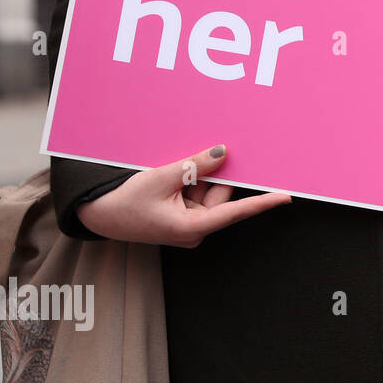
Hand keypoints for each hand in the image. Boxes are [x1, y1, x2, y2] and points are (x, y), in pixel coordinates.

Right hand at [75, 144, 291, 246]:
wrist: (96, 214)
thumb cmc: (124, 202)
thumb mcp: (161, 178)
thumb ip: (195, 166)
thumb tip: (224, 153)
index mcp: (193, 228)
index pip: (236, 211)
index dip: (263, 202)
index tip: (286, 197)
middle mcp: (196, 229)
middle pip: (220, 196)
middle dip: (209, 176)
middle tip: (189, 163)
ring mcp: (189, 224)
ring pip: (207, 193)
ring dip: (195, 179)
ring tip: (169, 174)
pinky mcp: (182, 218)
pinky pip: (195, 195)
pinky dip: (188, 183)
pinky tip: (171, 177)